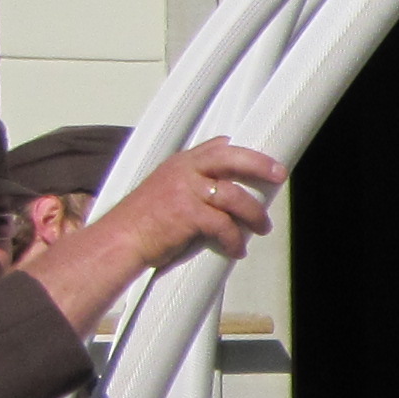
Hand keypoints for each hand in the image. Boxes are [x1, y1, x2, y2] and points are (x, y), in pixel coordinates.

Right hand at [19, 139, 282, 338]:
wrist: (119, 241)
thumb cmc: (141, 223)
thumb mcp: (163, 191)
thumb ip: (188, 183)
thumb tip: (218, 188)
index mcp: (179, 164)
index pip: (216, 147)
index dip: (241, 151)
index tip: (262, 158)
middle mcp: (184, 171)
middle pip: (231, 158)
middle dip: (259, 165)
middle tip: (279, 176)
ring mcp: (186, 191)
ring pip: (235, 196)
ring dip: (254, 215)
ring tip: (261, 228)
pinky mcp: (188, 214)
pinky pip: (224, 226)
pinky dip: (234, 240)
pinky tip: (236, 250)